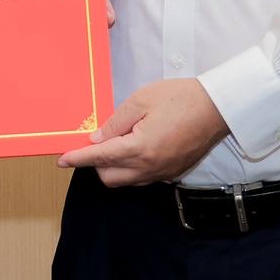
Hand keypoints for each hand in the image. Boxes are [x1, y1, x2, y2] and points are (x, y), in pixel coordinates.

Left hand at [58, 79, 228, 186]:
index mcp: (140, 148)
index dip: (77, 159)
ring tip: (115, 142)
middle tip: (94, 142)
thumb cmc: (181, 98)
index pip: (100, 158)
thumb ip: (116, 122)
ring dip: (114, 167)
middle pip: (109, 177)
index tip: (62, 160)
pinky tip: (134, 147)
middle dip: (95, 164)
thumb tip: (97, 139)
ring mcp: (163, 173)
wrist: (218, 107)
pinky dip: (131, 167)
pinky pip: (143, 178)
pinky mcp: (173, 172)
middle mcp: (151, 167)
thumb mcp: (141, 100)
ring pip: (126, 181)